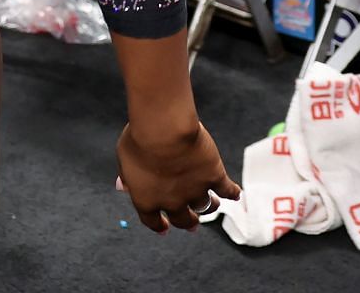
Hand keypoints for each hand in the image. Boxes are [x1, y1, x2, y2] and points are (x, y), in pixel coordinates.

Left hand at [115, 122, 239, 232]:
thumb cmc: (139, 140)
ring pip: (206, 206)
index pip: (152, 220)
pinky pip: (227, 190)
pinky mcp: (214, 177)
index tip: (164, 229)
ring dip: (209, 207)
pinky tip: (235, 194)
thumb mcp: (124, 158)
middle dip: (188, 223)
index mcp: (147, 200)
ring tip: (212, 204)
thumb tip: (124, 186)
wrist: (163, 130)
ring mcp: (196, 190)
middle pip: (183, 219)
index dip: (159, 225)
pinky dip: (232, 193)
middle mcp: (173, 201)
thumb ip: (127, 175)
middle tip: (193, 224)